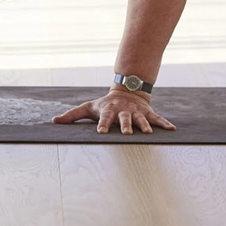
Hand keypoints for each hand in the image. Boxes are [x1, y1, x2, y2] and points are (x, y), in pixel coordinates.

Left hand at [52, 88, 175, 134]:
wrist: (126, 91)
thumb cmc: (104, 104)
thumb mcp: (88, 107)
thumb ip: (72, 115)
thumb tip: (54, 121)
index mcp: (108, 111)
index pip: (104, 118)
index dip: (103, 125)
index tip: (101, 132)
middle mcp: (123, 111)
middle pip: (124, 119)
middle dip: (125, 125)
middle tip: (126, 133)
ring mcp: (136, 112)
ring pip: (141, 119)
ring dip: (145, 126)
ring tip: (149, 133)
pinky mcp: (147, 113)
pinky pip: (157, 118)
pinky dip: (164, 123)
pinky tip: (172, 129)